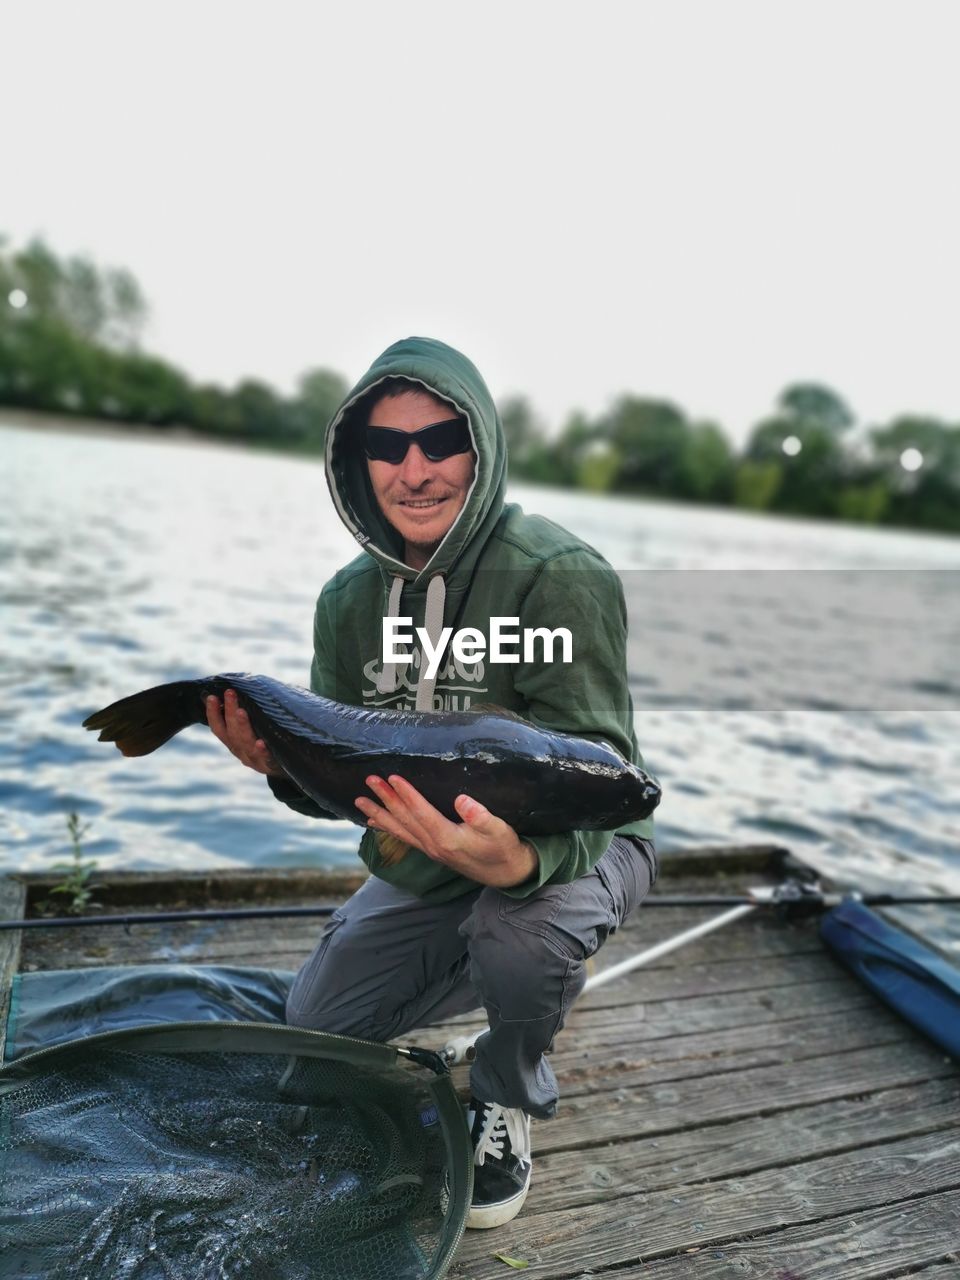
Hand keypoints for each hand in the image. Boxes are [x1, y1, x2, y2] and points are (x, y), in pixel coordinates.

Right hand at [206, 688, 284, 776]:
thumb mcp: (254, 729)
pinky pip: (265, 758)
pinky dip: (262, 751)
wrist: (287, 767)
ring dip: (242, 726)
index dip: (213, 714)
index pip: (218, 728)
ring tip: (241, 712)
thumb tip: (240, 687)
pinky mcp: (269, 765)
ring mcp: (254, 760)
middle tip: (230, 693)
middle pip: (232, 732)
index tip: (212, 697)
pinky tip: (261, 743)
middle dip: (229, 712)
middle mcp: (240, 751)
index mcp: (233, 742)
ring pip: (245, 743)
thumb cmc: (267, 741)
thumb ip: (245, 714)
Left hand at [354, 774, 538, 888]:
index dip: (406, 794)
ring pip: (399, 830)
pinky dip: (388, 828)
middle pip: (404, 820)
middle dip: (385, 799)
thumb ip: (480, 817)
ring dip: (379, 814)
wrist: (508, 874)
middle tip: (369, 780)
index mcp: (447, 838)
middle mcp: (433, 846)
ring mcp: (430, 850)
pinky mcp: (432, 851)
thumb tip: (461, 800)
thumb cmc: (504, 848)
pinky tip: (375, 822)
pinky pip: (404, 838)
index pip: (421, 813)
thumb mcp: (499, 830)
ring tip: (360, 801)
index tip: (392, 777)